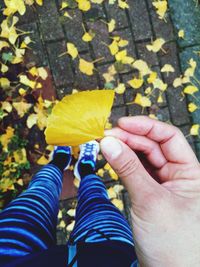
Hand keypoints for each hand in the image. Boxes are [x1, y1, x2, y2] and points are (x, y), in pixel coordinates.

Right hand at [100, 116, 199, 266]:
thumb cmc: (174, 244)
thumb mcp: (150, 201)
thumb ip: (129, 169)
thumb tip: (108, 142)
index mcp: (192, 173)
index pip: (169, 138)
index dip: (145, 127)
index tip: (122, 124)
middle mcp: (179, 175)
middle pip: (153, 146)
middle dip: (130, 138)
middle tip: (106, 136)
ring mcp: (163, 184)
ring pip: (143, 158)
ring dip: (125, 149)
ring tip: (106, 145)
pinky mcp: (150, 193)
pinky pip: (136, 172)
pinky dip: (124, 164)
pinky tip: (112, 157)